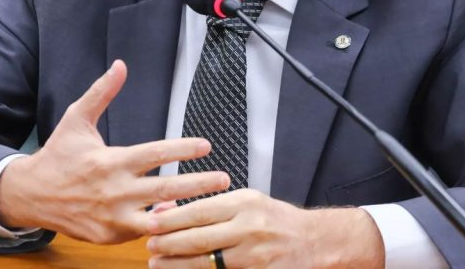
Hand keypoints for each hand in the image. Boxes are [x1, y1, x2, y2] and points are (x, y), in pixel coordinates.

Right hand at [0, 60, 230, 243]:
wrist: (30, 195)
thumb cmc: (58, 155)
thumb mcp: (77, 119)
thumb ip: (102, 93)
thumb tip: (120, 65)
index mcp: (110, 161)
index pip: (154, 154)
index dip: (182, 149)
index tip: (206, 145)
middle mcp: (113, 191)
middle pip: (165, 190)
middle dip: (198, 185)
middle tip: (224, 179)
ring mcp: (112, 218)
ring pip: (157, 220)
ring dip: (185, 213)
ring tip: (212, 205)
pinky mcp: (108, 236)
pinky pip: (142, 233)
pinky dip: (161, 226)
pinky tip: (179, 217)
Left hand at [145, 189, 384, 268]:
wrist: (314, 241)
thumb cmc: (276, 219)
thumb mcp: (245, 202)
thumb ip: (209, 206)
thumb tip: (169, 209)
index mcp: (245, 203)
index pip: (200, 211)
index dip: (172, 220)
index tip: (151, 224)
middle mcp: (250, 228)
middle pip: (200, 238)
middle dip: (170, 244)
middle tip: (150, 246)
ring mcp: (256, 255)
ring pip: (208, 263)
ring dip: (179, 265)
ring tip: (158, 263)